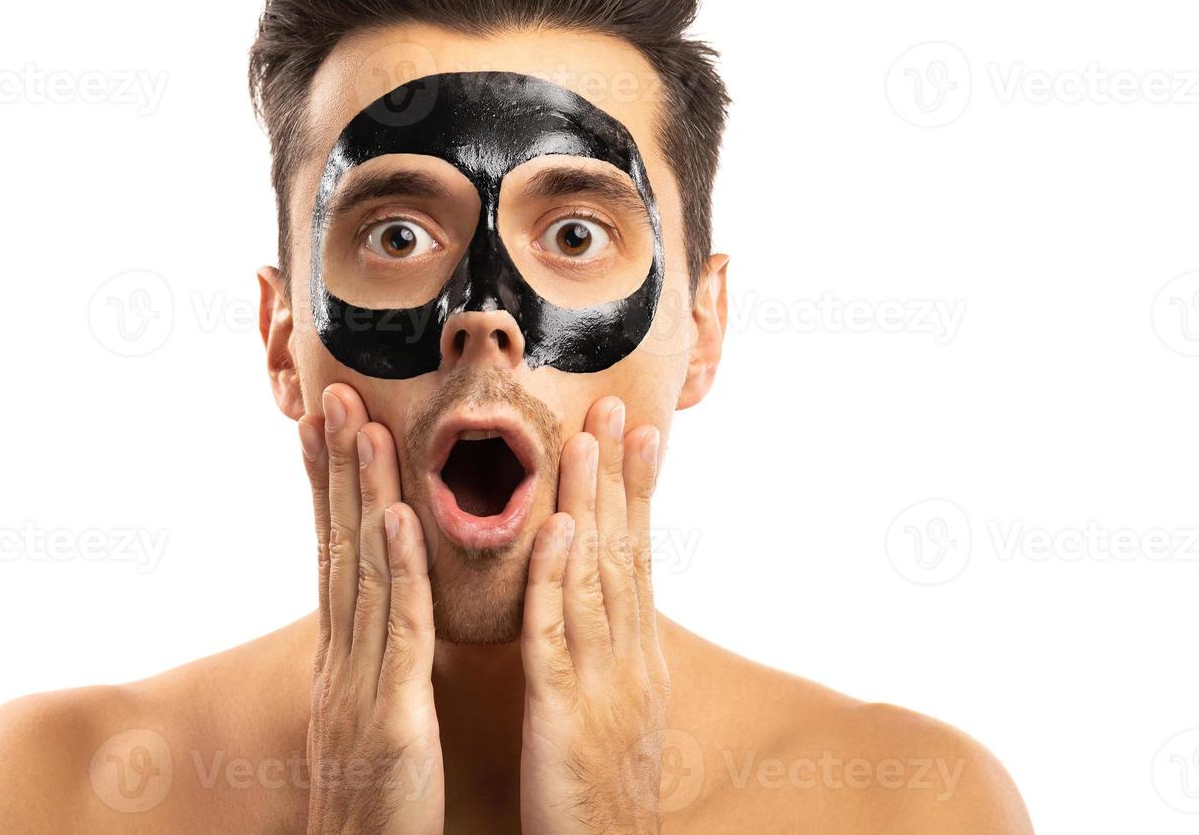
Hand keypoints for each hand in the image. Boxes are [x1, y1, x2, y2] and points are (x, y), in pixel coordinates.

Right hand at [298, 383, 444, 834]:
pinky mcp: (388, 717)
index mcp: (342, 659)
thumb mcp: (373, 720)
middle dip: (334, 466)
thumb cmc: (381, 803)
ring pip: (362, 572)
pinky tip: (396, 517)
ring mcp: (357, 685)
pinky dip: (397, 570)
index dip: (329, 487)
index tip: (325, 425)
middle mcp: (340, 660)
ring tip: (360, 424)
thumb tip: (381, 615)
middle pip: (337, 546)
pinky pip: (396, 632)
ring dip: (361, 492)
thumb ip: (376, 663)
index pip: (334, 554)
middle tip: (331, 394)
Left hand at [519, 397, 668, 834]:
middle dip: (621, 474)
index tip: (637, 430)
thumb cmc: (600, 794)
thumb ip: (606, 654)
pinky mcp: (570, 716)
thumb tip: (606, 606)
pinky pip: (561, 637)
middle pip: (626, 552)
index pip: (638, 558)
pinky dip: (560, 579)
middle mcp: (631, 661)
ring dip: (593, 502)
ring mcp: (606, 686)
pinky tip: (560, 531)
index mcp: (638, 659)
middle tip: (617, 404)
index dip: (637, 492)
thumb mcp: (612, 712)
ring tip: (587, 439)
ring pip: (597, 578)